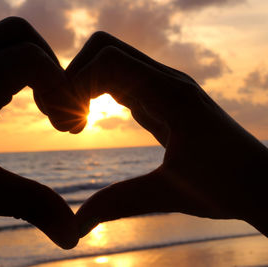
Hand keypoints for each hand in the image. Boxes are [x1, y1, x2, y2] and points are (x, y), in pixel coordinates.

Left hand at [0, 17, 85, 248]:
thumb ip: (32, 206)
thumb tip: (72, 235)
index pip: (33, 58)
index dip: (62, 87)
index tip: (65, 124)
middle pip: (18, 33)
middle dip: (48, 64)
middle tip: (53, 105)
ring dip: (23, 64)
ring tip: (32, 105)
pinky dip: (0, 69)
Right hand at [69, 32, 267, 237]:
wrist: (260, 182)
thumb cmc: (227, 186)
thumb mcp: (169, 194)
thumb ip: (119, 202)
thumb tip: (75, 227)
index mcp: (170, 94)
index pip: (107, 59)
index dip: (76, 84)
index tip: (70, 125)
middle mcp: (165, 81)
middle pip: (103, 50)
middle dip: (73, 78)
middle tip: (66, 121)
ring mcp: (161, 86)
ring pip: (108, 62)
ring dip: (82, 85)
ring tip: (75, 124)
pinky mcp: (158, 98)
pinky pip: (118, 80)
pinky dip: (95, 93)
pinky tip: (89, 122)